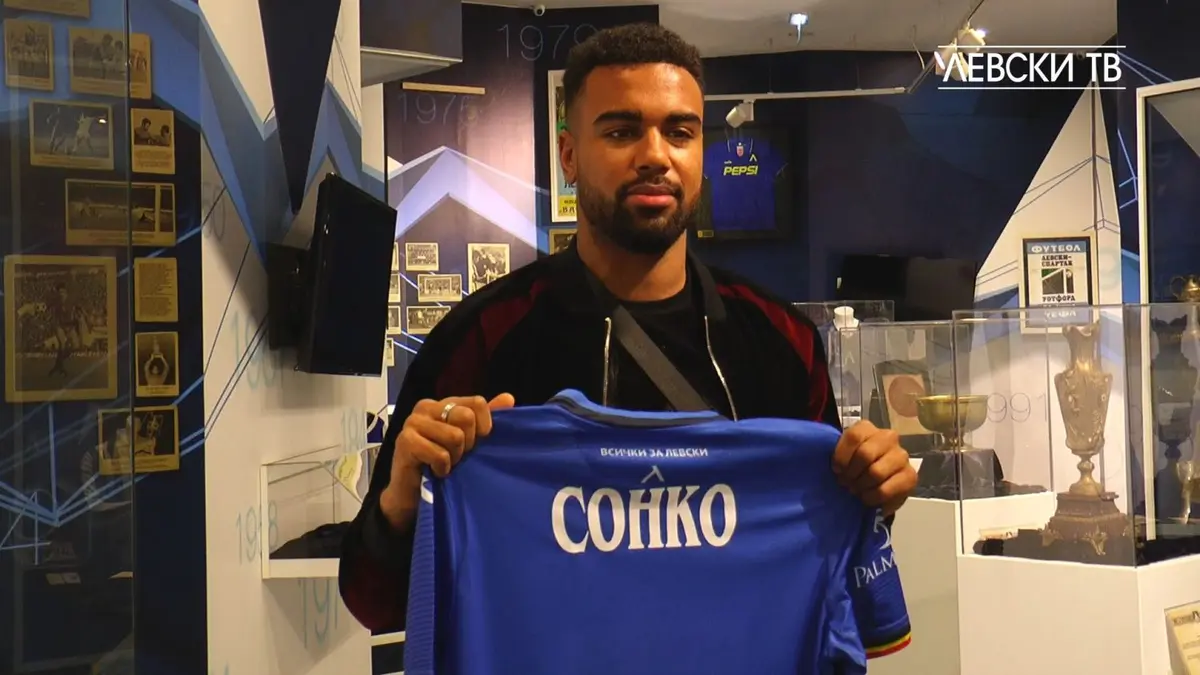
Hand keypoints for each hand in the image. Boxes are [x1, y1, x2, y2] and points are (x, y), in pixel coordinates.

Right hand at [379, 393, 514, 529]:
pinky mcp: (405, 441)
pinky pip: (439, 454)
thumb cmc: (442, 464)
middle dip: (468, 444)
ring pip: (454, 436)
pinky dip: (442, 468)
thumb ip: (486, 419)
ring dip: (454, 458)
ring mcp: (413, 422)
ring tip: (445, 464)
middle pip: (466, 417)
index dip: (484, 427)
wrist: (413, 493)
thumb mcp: (469, 441)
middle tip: (456, 456)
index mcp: (444, 403)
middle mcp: (427, 407)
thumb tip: (508, 398)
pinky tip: (435, 471)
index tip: (475, 444)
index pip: (477, 402)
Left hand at [832, 421, 916, 515]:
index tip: (837, 470)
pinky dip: (872, 497)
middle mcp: (888, 437)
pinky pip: (885, 489)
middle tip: (846, 483)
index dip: (841, 457)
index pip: (854, 436)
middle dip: (851, 474)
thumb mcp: (842, 458)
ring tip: (857, 491)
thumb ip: (838, 456)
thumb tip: (837, 468)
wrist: (874, 486)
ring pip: (876, 472)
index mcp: (867, 428)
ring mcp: (901, 456)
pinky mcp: (910, 476)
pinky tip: (867, 497)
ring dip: (862, 486)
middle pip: (865, 454)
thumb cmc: (854, 468)